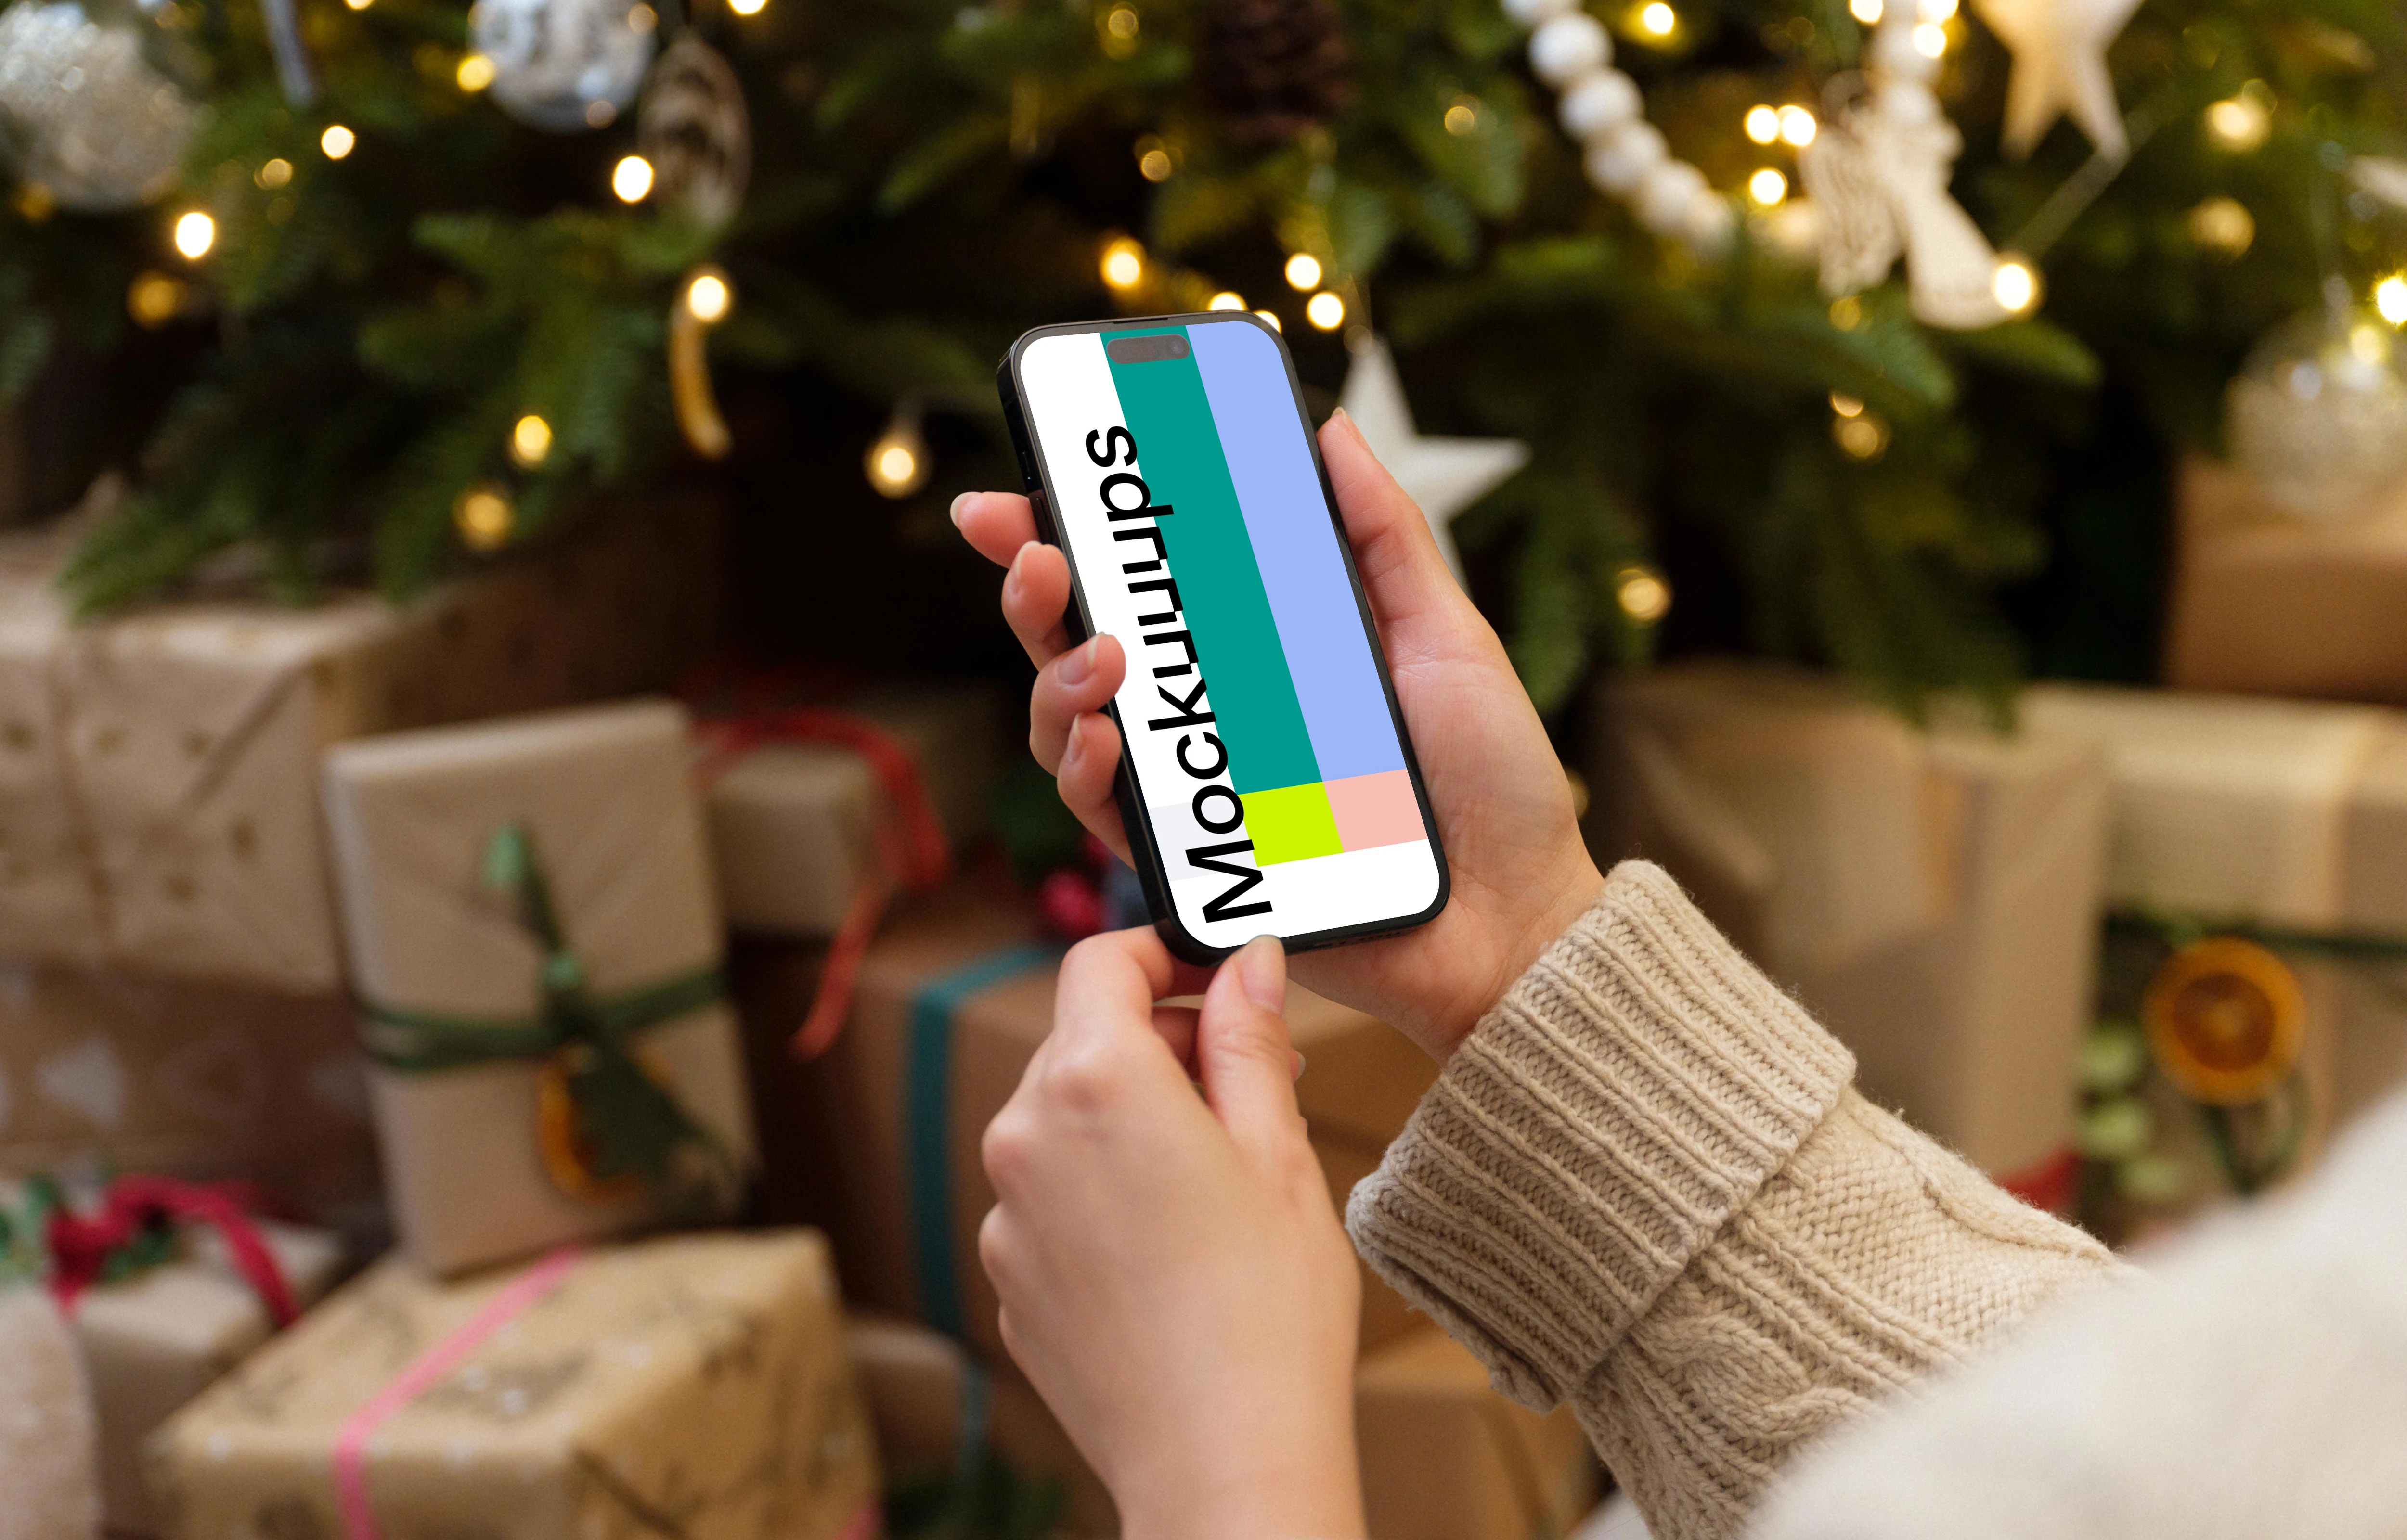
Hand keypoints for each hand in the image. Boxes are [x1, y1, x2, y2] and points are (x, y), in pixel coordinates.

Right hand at [953, 408, 1602, 1061]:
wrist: (1518, 913)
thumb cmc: (1492, 782)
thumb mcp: (1445, 635)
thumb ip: (1383, 537)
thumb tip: (1328, 430)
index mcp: (1259, 652)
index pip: (1145, 584)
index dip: (1069, 534)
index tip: (1022, 488)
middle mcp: (1214, 717)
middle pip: (1080, 644)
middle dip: (1034, 590)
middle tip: (1038, 553)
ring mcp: (1200, 790)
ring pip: (1074, 728)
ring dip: (1057, 679)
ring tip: (1100, 651)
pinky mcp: (1202, 867)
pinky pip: (1112, 818)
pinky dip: (1090, 773)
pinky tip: (1104, 738)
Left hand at [979, 931, 1364, 1539]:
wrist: (1223, 1465)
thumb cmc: (1268, 1315)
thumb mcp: (1278, 1153)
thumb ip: (1248, 1042)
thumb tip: (1246, 962)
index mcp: (1095, 1083)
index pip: (1100, 963)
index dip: (1160, 953)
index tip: (1214, 976)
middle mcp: (1025, 1138)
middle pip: (1082, 1042)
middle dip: (1162, 1046)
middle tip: (1252, 1086)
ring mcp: (1006, 1216)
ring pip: (1065, 1124)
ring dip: (1131, 1123)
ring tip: (1220, 1179)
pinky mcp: (1009, 1278)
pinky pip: (1052, 1201)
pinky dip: (1104, 1196)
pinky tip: (1174, 1249)